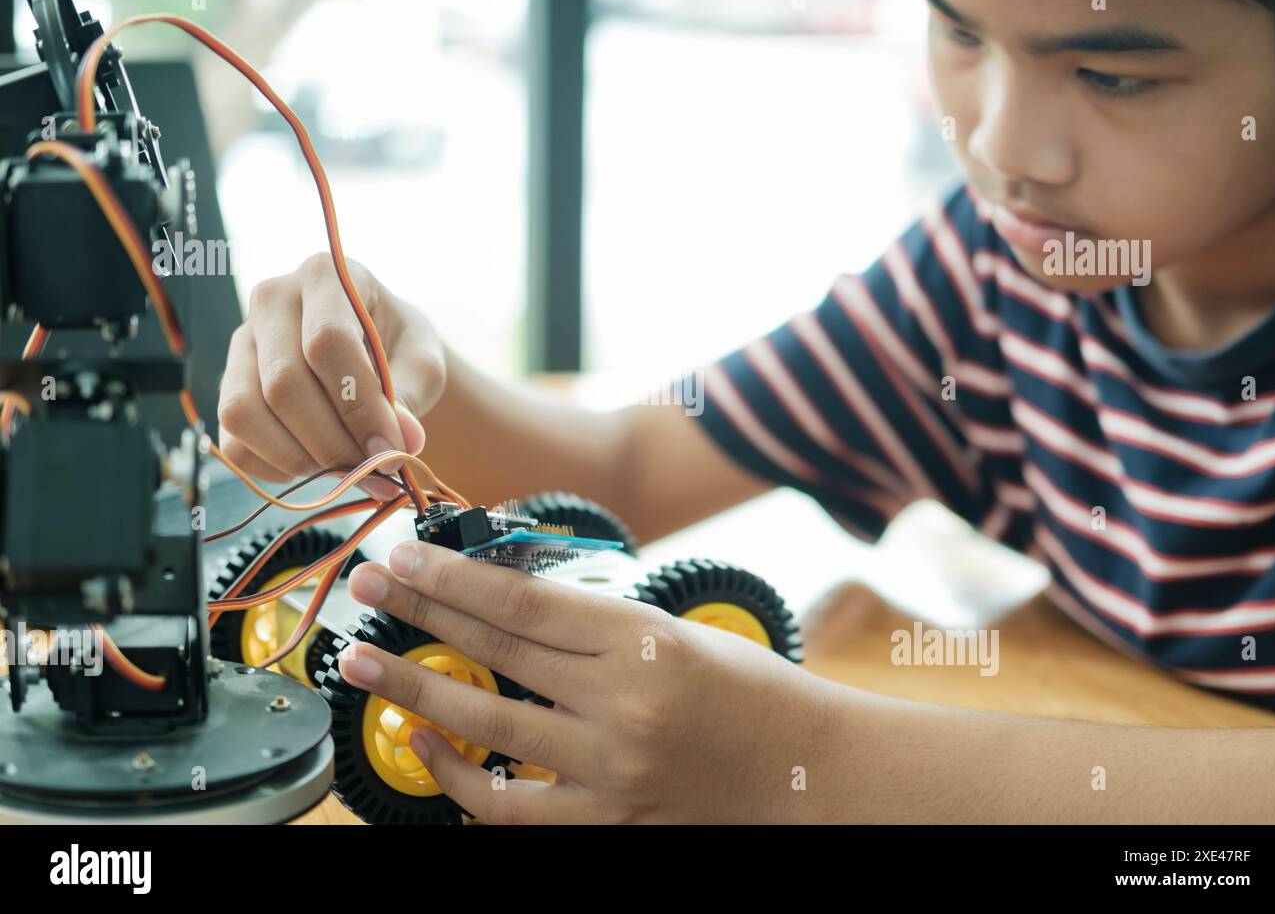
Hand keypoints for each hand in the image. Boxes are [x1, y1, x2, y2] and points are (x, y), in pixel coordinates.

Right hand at [217, 253, 443, 497]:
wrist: (374, 349)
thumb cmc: (399, 348)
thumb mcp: (422, 362)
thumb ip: (412, 396)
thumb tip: (401, 442)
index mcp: (326, 275)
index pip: (327, 341)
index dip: (359, 406)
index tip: (392, 450)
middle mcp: (271, 300)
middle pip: (283, 384)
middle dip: (333, 442)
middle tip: (376, 471)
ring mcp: (241, 343)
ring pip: (244, 413)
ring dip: (300, 459)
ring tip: (348, 469)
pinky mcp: (226, 386)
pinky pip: (234, 443)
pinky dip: (276, 468)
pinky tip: (317, 465)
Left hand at [337, 541, 850, 822]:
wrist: (813, 776)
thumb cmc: (754, 692)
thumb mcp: (680, 634)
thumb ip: (597, 624)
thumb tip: (508, 603)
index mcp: (647, 642)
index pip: (527, 602)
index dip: (456, 576)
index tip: (409, 554)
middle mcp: (624, 703)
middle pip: (497, 648)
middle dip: (421, 612)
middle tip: (368, 582)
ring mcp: (611, 769)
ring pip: (487, 722)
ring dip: (415, 687)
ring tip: (361, 658)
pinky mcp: (607, 821)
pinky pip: (508, 807)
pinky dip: (457, 776)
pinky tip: (425, 742)